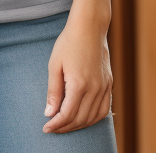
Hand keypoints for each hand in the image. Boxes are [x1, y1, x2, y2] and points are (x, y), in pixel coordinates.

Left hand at [44, 15, 112, 133]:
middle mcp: (95, 88)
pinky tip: (83, 118)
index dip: (56, 124)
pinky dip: (93, 118)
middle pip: (81, 119)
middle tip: (53, 128)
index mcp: (79, 83)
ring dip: (79, 125)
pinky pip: (104, 110)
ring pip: (93, 117)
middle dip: (65, 127)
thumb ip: (53, 91)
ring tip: (65, 125)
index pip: (68, 114)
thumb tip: (49, 113)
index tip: (46, 128)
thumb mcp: (54, 64)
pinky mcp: (109, 84)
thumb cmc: (69, 43)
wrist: (89, 27)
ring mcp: (104, 87)